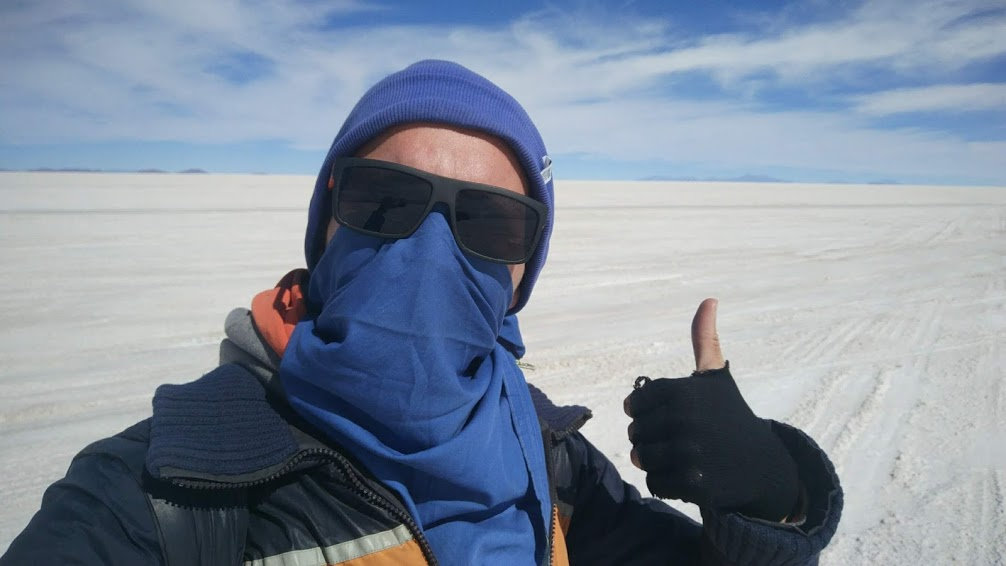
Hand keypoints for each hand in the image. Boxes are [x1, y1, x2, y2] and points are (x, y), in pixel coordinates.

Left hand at [623, 298, 798, 519]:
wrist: (763, 464)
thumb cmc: (730, 416)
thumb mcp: (716, 378)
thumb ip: (704, 340)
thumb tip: (709, 299)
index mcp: (683, 390)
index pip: (634, 404)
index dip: (645, 413)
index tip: (666, 417)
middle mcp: (685, 418)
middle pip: (636, 433)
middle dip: (651, 440)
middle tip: (679, 441)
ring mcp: (690, 452)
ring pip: (642, 459)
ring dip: (656, 463)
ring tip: (681, 458)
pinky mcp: (694, 483)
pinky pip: (655, 483)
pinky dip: (666, 484)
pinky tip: (688, 476)